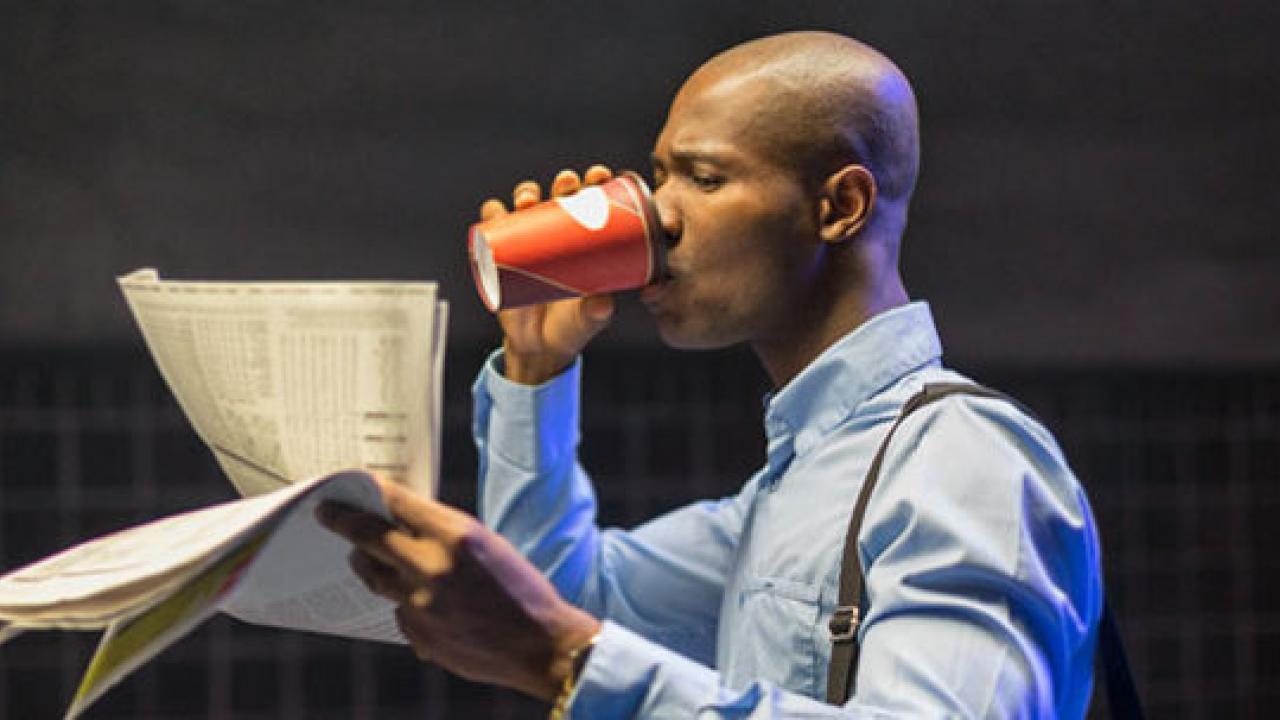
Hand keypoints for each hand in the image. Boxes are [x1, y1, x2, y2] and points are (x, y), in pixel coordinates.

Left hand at [317, 479, 600, 700]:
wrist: (542, 646)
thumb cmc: (522, 590)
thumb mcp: (486, 545)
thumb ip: (442, 535)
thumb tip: (400, 527)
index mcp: (455, 536)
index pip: (396, 504)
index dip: (367, 492)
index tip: (343, 488)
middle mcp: (431, 568)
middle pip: (368, 541)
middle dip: (344, 525)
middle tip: (326, 516)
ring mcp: (421, 606)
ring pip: (377, 580)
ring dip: (371, 565)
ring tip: (368, 558)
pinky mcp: (419, 637)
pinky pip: (399, 613)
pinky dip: (407, 604)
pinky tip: (430, 605)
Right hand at [479, 165, 616, 384]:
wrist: (539, 346)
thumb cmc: (572, 325)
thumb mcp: (588, 320)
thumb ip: (596, 313)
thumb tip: (603, 303)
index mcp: (585, 239)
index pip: (592, 202)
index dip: (594, 182)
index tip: (599, 177)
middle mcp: (557, 232)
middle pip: (559, 194)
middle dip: (564, 182)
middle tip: (567, 185)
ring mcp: (529, 240)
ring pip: (525, 203)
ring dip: (527, 192)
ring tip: (529, 200)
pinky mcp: (502, 253)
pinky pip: (493, 226)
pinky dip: (493, 214)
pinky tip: (498, 212)